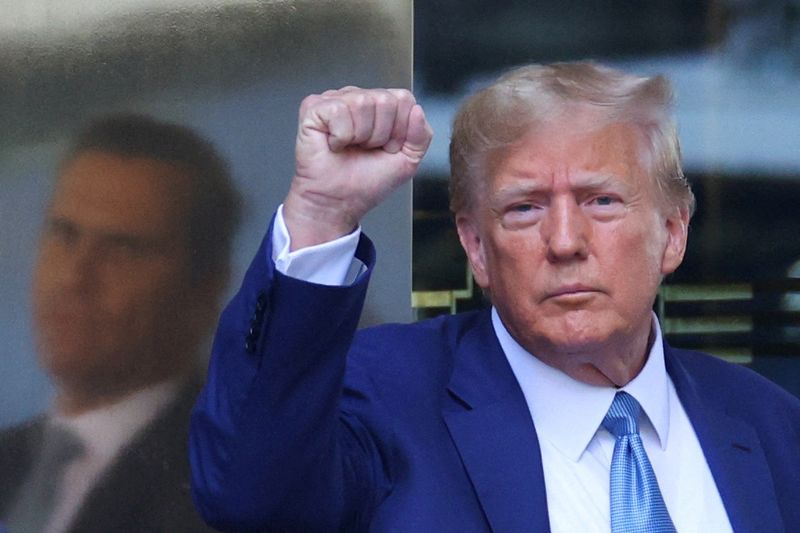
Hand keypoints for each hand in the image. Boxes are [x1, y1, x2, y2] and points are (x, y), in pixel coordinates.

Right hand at [283, 87, 432, 249]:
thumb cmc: (365, 183)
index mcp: (380, 107)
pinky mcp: (314, 108)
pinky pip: (339, 110)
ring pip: (362, 102)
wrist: (338, 202)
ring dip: (360, 136)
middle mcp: (358, 98)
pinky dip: (341, 136)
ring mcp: (335, 100)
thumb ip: (421, 136)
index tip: (386, 149)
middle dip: (380, 134)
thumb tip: (418, 110)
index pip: (403, 99)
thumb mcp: (407, 161)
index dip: (399, 130)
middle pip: (385, 100)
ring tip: (350, 147)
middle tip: (365, 150)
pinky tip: (334, 144)